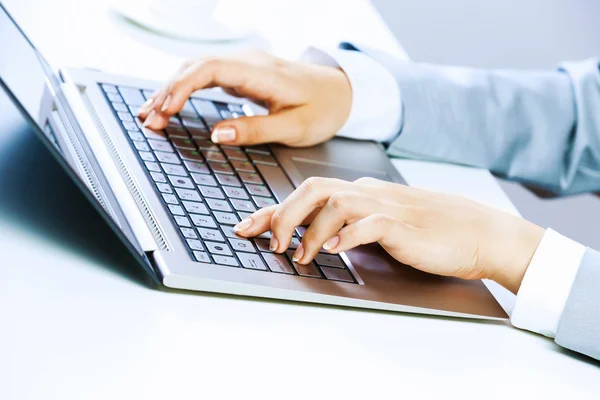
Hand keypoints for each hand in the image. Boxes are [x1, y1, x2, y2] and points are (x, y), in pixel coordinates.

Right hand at [137, 50, 351, 146]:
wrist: (340, 91)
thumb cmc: (322, 109)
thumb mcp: (295, 127)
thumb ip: (257, 130)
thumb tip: (218, 135)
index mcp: (262, 73)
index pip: (210, 69)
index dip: (182, 88)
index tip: (164, 111)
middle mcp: (249, 62)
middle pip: (196, 66)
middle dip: (167, 92)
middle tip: (148, 121)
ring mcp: (243, 65)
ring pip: (196, 69)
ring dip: (170, 89)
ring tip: (149, 115)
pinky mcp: (241, 73)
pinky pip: (204, 75)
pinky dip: (183, 89)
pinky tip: (169, 104)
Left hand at [233, 177, 544, 293]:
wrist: (478, 232)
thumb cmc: (431, 231)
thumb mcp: (382, 225)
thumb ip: (351, 226)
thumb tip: (317, 239)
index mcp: (361, 192)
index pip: (307, 194)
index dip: (273, 210)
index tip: (246, 227)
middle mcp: (368, 193)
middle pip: (313, 189)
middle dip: (283, 214)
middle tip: (271, 243)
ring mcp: (386, 206)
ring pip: (335, 203)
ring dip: (310, 230)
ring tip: (300, 255)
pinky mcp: (404, 225)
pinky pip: (370, 223)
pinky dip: (347, 235)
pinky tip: (335, 250)